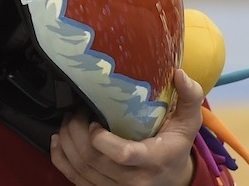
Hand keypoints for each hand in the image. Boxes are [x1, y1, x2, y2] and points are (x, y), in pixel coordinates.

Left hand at [50, 69, 204, 185]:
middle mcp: (134, 180)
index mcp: (154, 160)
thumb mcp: (188, 122)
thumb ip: (190, 98)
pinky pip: (74, 179)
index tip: (95, 119)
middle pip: (93, 159)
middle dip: (76, 131)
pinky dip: (61, 159)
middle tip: (75, 111)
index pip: (122, 154)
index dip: (101, 138)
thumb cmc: (176, 146)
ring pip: (80, 168)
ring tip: (69, 121)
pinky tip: (59, 140)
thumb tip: (179, 74)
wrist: (173, 178)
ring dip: (67, 141)